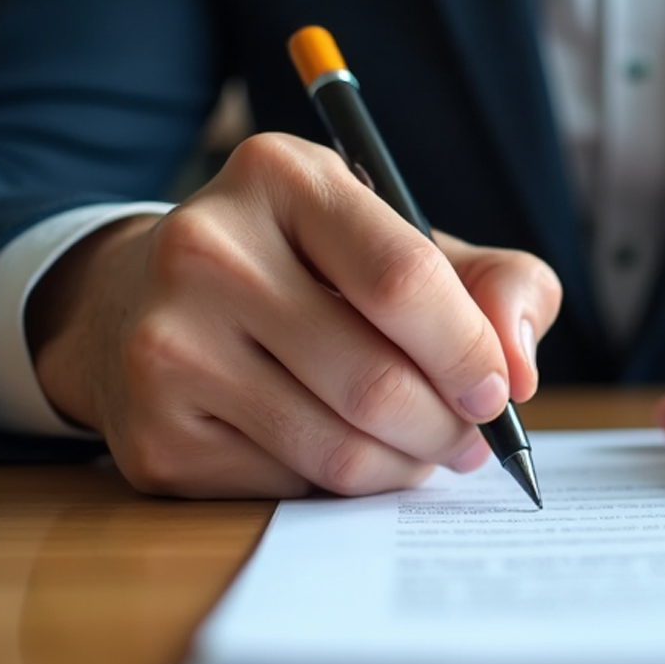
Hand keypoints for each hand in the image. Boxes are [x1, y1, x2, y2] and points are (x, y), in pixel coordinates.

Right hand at [26, 133, 561, 498]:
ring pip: (338, 448)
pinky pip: (291, 486)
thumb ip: (498, 284)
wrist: (146, 302)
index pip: (402, 279)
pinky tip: (343, 449)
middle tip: (471, 438)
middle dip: (449, 427)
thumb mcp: (409, 242)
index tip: (499, 391)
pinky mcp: (155, 434)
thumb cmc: (313, 272)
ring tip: (423, 449)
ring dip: (407, 465)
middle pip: (375, 379)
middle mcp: (209, 250)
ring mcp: (168, 345)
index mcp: (282, 177)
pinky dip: (342, 484)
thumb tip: (518, 368)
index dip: (468, 350)